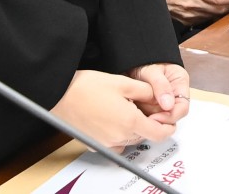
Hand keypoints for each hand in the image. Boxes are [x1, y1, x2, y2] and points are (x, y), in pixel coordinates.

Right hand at [50, 69, 176, 148]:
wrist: (60, 94)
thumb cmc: (87, 87)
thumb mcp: (124, 83)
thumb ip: (146, 92)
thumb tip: (160, 98)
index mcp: (129, 121)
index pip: (159, 133)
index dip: (168, 126)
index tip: (168, 118)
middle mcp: (118, 137)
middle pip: (145, 136)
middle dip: (151, 123)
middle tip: (147, 106)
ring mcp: (106, 143)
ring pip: (131, 141)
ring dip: (136, 129)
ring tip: (129, 108)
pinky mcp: (95, 145)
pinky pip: (116, 145)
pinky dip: (121, 135)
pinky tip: (115, 119)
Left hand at [128, 61, 190, 127]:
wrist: (132, 58)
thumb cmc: (145, 60)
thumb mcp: (152, 71)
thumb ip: (161, 86)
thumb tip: (169, 106)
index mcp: (180, 84)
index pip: (182, 108)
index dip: (170, 117)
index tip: (154, 119)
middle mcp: (174, 95)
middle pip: (171, 116)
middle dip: (158, 119)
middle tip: (142, 119)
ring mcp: (163, 102)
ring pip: (160, 118)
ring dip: (149, 119)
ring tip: (136, 112)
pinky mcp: (152, 107)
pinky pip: (150, 117)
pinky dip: (142, 117)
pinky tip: (134, 113)